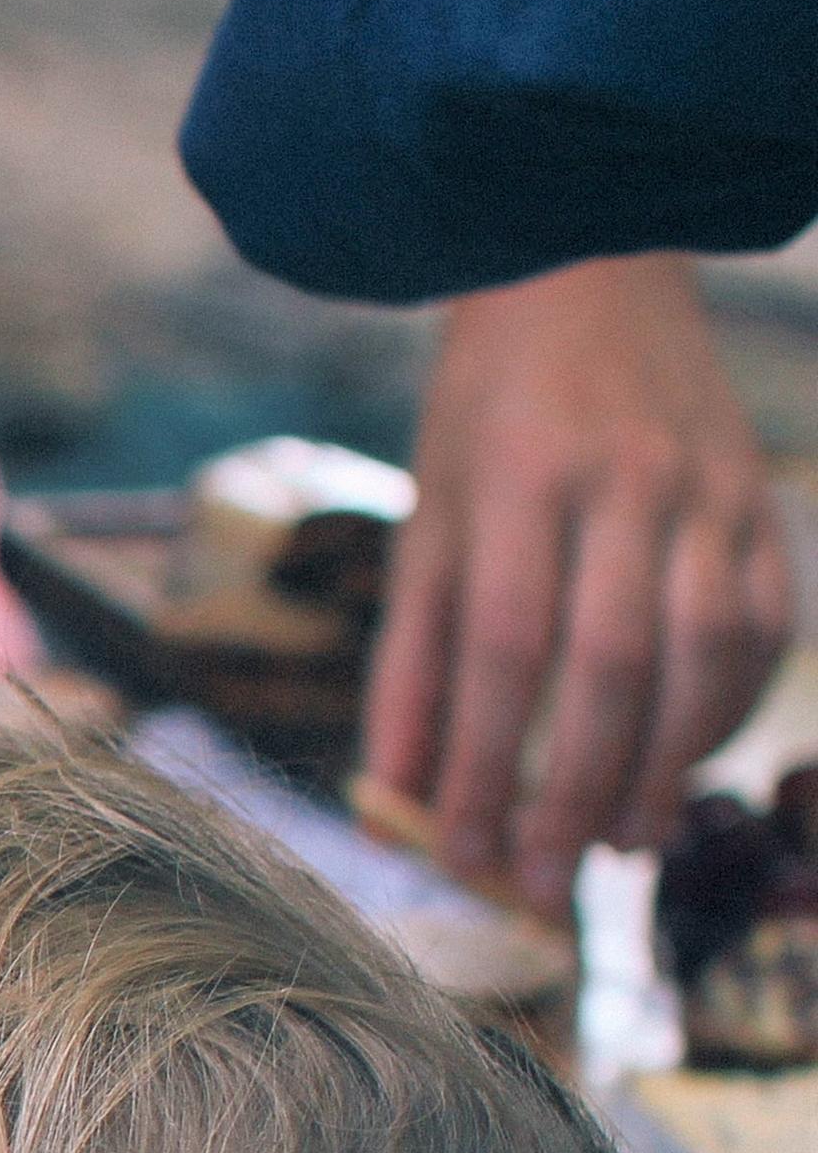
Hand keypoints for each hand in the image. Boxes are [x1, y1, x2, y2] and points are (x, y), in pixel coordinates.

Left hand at [370, 253, 793, 905]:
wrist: (589, 271)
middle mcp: (627, 483)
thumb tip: (390, 800)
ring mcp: (709, 489)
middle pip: (611, 667)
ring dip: (666, 766)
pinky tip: (684, 764)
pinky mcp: (761, 500)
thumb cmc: (486, 415)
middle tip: (546, 881)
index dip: (487, 765)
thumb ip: (409, 665)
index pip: (504, 653)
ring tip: (622, 845)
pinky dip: (725, 711)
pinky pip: (762, 627)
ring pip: (705, 655)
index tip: (463, 855)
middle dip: (578, 790)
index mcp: (521, 482)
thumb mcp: (424, 522)